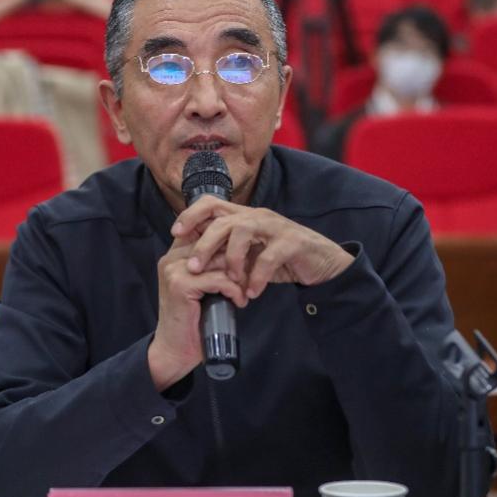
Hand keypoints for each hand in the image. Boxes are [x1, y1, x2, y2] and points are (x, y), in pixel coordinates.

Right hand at [148, 232, 247, 390]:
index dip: (231, 242)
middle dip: (239, 260)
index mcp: (175, 254)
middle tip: (252, 277)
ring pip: (220, 260)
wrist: (175, 351)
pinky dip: (234, 290)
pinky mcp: (181, 285)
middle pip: (216, 243)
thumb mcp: (204, 287)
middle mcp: (171, 257)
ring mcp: (174, 270)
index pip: (206, 231)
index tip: (249, 257)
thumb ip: (213, 267)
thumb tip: (244, 251)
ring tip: (246, 291)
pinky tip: (239, 302)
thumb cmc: (193, 320)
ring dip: (240, 276)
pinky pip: (219, 279)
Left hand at [172, 194, 353, 298]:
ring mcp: (275, 227)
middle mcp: (257, 216)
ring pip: (243, 231)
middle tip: (194, 268)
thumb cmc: (281, 259)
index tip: (176, 233)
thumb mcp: (249, 255)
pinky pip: (269, 256)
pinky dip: (257, 276)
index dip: (191, 215)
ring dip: (231, 259)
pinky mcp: (292, 242)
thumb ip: (226, 254)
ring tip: (229, 281)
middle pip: (222, 220)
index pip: (211, 204)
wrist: (320, 263)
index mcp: (244, 216)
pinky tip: (252, 293)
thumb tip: (195, 264)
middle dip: (204, 243)